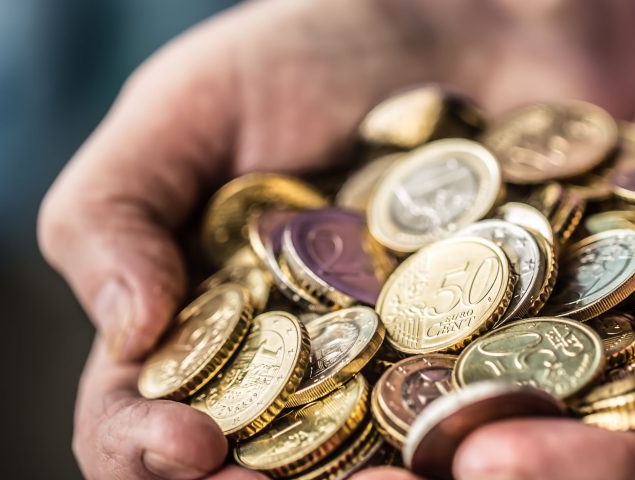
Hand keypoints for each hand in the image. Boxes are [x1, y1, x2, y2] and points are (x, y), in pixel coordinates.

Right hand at [38, 1, 634, 476]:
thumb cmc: (314, 48)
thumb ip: (119, 207)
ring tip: (419, 476)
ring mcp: (408, 369)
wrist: (471, 16)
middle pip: (266, 468)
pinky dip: (503, 433)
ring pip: (386, 461)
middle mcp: (303, 369)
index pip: (141, 420)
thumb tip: (126, 334)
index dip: (147, 452)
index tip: (187, 446)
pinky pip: (501, 413)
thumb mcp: (193, 103)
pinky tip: (514, 435)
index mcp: (208, 325)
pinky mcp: (507, 351)